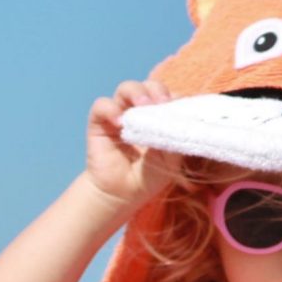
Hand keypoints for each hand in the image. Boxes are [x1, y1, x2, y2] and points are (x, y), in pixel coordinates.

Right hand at [84, 79, 182, 209]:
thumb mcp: (171, 161)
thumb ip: (176, 140)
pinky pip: (102, 105)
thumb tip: (180, 121)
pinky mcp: (100, 122)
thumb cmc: (149, 177)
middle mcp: (139, 112)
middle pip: (148, 87)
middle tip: (163, 103)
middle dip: (157, 90)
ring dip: (137, 92)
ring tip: (143, 104)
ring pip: (126, 89)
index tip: (182, 109)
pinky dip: (111, 109)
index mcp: (159, 118)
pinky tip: (120, 122)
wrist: (123, 195)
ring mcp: (119, 114)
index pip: (167, 97)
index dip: (174, 98)